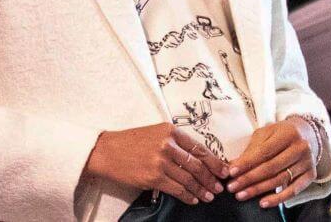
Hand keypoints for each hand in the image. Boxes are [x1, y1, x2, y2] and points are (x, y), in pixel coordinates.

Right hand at [83, 123, 227, 205]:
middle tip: (219, 187)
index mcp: (171, 131)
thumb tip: (197, 159)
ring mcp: (161, 162)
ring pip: (189, 179)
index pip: (199, 148)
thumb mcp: (156, 134)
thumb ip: (175, 143)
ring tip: (209, 196)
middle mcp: (168, 145)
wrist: (107, 152)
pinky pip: (177, 189)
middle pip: (197, 165)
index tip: (223, 170)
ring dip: (201, 190)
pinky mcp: (154, 177)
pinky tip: (193, 199)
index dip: (214, 161)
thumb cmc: (131, 142)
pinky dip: (187, 196)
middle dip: (211, 178)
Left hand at [227, 117, 317, 208]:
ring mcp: (307, 162)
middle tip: (233, 187)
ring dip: (259, 189)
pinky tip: (263, 202)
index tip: (231, 172)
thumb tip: (232, 167)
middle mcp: (301, 147)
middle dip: (249, 179)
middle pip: (271, 167)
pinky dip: (277, 199)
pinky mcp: (310, 175)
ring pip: (280, 179)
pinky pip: (293, 191)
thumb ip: (251, 150)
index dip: (247, 163)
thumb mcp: (266, 134)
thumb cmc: (281, 134)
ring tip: (242, 195)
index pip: (264, 151)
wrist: (306, 134)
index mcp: (288, 133)